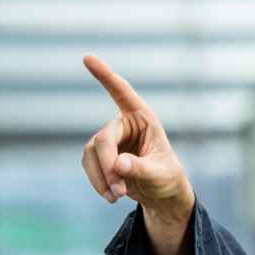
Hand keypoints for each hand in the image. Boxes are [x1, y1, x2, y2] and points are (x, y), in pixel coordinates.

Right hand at [80, 54, 192, 214]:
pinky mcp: (99, 154)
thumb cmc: (167, 177)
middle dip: (108, 167)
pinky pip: (89, 165)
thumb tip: (118, 164)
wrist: (161, 193)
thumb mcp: (160, 174)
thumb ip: (140, 169)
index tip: (87, 57)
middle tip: (119, 192)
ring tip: (118, 197)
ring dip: (101, 178)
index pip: (122, 92)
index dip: (105, 75)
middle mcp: (124, 123)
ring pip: (91, 154)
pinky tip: (111, 195)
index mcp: (143, 118)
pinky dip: (97, 182)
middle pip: (103, 139)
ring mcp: (109, 138)